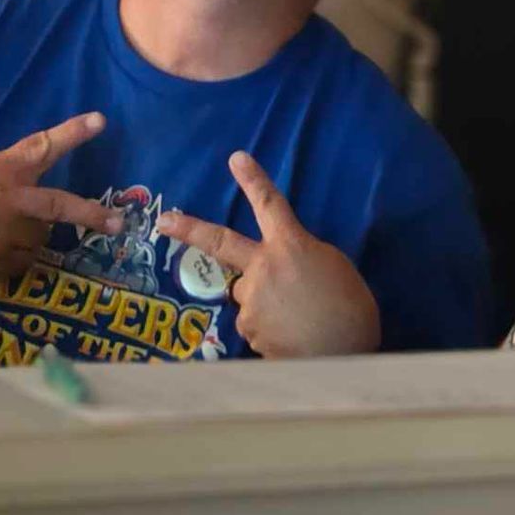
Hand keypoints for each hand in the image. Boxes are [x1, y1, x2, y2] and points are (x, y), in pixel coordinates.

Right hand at [0, 112, 124, 285]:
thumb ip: (0, 176)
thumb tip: (27, 181)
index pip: (42, 147)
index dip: (72, 133)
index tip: (99, 121)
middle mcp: (9, 201)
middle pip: (61, 205)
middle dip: (91, 214)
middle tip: (118, 222)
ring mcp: (7, 235)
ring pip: (40, 236)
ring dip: (30, 235)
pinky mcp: (1, 262)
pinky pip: (25, 260)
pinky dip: (17, 256)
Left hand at [155, 151, 379, 358]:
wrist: (343, 357)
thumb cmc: (350, 309)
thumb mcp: (333, 268)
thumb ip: (301, 259)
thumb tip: (281, 267)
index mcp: (291, 246)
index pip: (270, 204)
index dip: (253, 179)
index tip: (236, 158)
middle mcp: (262, 269)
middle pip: (220, 242)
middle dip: (189, 228)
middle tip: (164, 220)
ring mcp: (250, 301)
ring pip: (250, 296)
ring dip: (268, 305)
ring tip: (300, 321)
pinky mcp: (247, 331)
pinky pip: (256, 325)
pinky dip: (272, 330)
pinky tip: (294, 338)